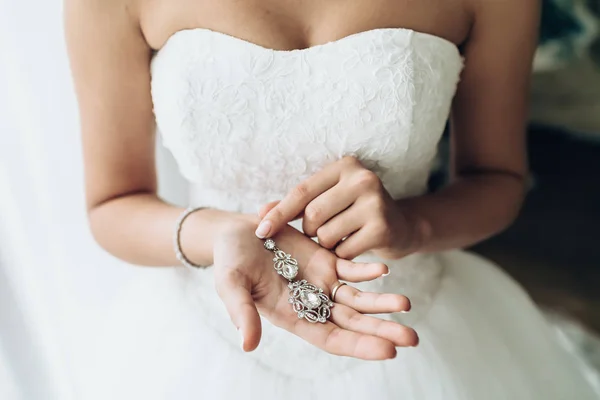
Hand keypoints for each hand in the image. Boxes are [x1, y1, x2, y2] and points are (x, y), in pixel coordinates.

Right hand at [213, 214, 417, 359]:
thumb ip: (241, 312)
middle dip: (382, 331)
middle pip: (353, 324)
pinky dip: (366, 270)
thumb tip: (248, 344)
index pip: (331, 339)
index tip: (388, 351)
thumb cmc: (230, 262)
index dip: (358, 346)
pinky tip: (382, 270)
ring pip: (358, 299)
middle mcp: (312, 305)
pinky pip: (350, 268)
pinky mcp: (326, 261)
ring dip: (382, 304)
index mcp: (293, 318)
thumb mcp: (231, 285)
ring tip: (406, 305)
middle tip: (411, 338)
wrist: (236, 233)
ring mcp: (322, 283)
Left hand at [254, 156, 422, 259]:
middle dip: (311, 231)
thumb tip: (260, 213)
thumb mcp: (328, 199)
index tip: (260, 230)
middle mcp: (362, 179)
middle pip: (313, 215)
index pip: (302, 191)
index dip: (279, 213)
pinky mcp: (382, 229)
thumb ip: (295, 205)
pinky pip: (343, 252)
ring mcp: (375, 203)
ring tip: (343, 237)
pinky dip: (342, 255)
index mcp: (345, 166)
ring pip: (326, 235)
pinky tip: (355, 246)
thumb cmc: (355, 211)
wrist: (402, 226)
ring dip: (327, 245)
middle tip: (323, 232)